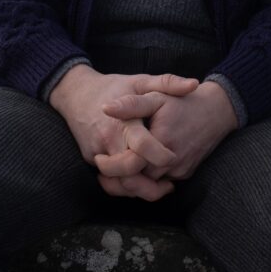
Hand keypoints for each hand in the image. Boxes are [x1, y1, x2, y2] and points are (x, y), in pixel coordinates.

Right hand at [49, 65, 197, 200]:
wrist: (76, 93)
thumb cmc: (113, 86)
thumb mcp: (140, 81)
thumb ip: (167, 83)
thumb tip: (194, 85)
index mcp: (123, 121)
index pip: (141, 146)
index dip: (159, 156)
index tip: (174, 158)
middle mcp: (108, 140)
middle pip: (129, 174)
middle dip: (150, 185)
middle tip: (170, 185)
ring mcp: (96, 152)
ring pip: (118, 183)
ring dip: (139, 190)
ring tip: (160, 188)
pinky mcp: (90, 158)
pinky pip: (109, 179)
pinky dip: (125, 185)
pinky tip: (141, 182)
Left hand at [96, 80, 237, 191]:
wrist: (217, 111)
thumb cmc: (183, 101)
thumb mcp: (156, 96)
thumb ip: (131, 104)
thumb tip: (105, 108)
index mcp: (161, 140)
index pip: (131, 165)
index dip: (112, 166)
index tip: (97, 160)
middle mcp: (172, 160)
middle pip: (139, 179)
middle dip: (121, 176)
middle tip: (102, 169)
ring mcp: (181, 170)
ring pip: (150, 183)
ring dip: (135, 178)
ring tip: (117, 168)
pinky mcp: (186, 174)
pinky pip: (163, 181)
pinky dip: (151, 177)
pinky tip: (139, 166)